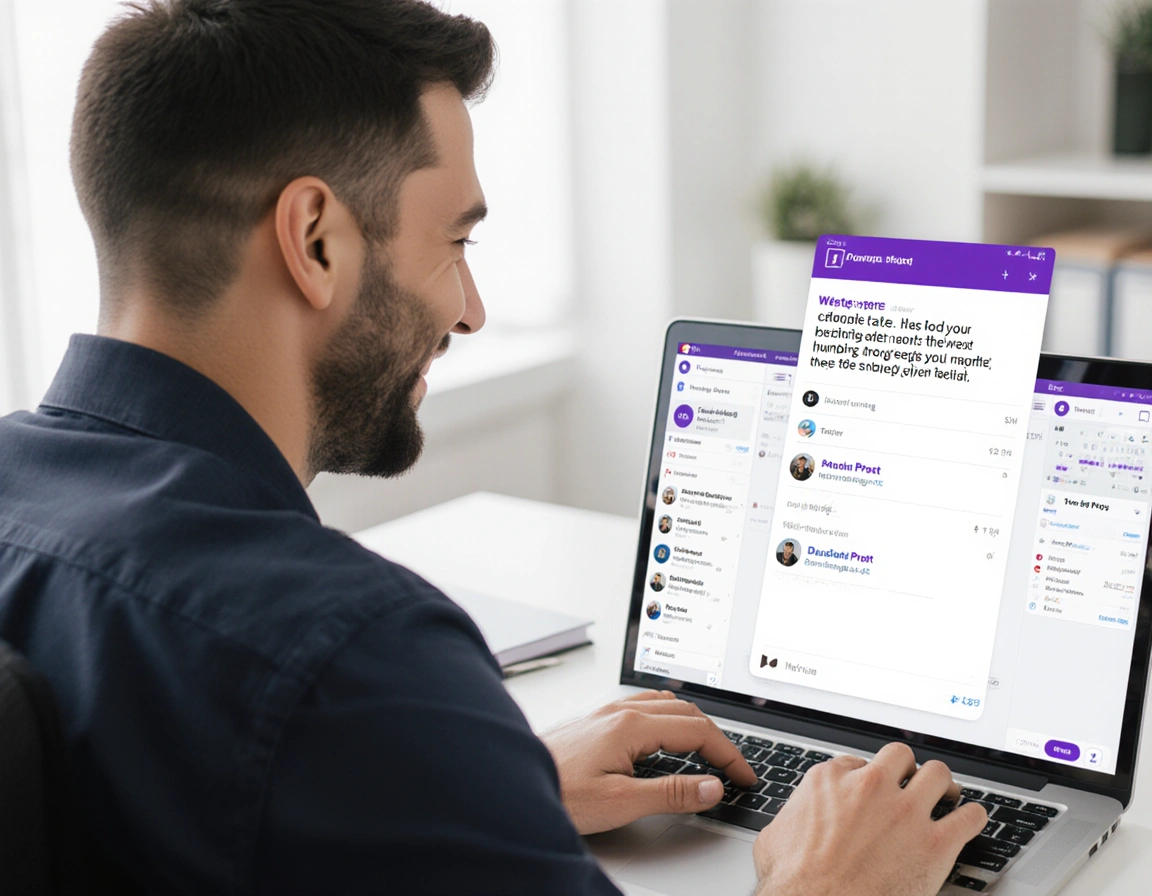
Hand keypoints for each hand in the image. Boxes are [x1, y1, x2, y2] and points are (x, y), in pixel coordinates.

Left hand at [541, 690, 757, 834]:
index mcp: (632, 726)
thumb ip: (671, 793)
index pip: (697, 731)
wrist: (510, 784)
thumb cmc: (557, 793)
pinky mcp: (595, 721)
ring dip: (693, 723)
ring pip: (665, 705)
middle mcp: (620, 711)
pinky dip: (668, 718)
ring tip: (708, 749)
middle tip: (734, 767)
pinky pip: (644, 707)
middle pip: (686, 713)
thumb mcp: (620, 802)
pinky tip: (664, 734)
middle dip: (716, 738)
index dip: (728, 754)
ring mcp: (606, 713)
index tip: (744, 776)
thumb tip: (712, 786)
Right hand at [752, 743, 987, 895]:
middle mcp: (870, 787)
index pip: (856, 763)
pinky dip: (972, 818)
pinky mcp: (935, 844)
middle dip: (907, 770)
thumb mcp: (775, 838)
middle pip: (900, 756)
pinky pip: (969, 817)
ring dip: (943, 785)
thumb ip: (791, 819)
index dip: (865, 778)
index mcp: (830, 781)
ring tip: (946, 796)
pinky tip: (969, 821)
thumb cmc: (794, 883)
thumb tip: (791, 824)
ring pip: (938, 775)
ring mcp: (905, 812)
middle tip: (911, 784)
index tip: (871, 790)